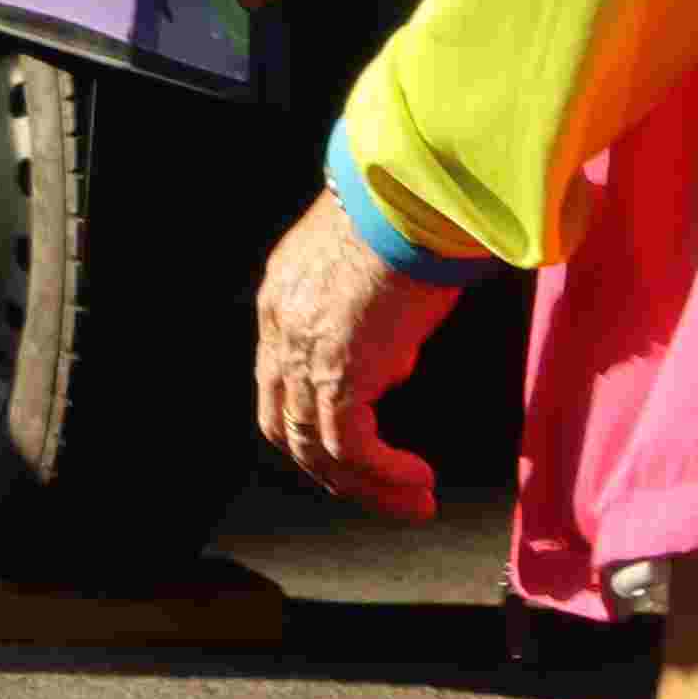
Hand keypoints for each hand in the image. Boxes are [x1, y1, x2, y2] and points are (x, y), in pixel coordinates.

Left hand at [253, 196, 465, 518]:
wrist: (408, 195)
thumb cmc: (405, 216)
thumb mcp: (371, 268)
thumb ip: (367, 313)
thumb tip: (392, 354)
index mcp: (282, 300)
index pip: (279, 382)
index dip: (314, 423)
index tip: (361, 451)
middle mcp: (280, 328)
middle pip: (286, 424)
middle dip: (335, 470)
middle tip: (384, 493)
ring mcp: (303, 352)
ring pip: (316, 447)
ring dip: (366, 484)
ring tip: (411, 503)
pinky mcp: (339, 373)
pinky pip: (351, 448)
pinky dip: (383, 474)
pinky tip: (418, 480)